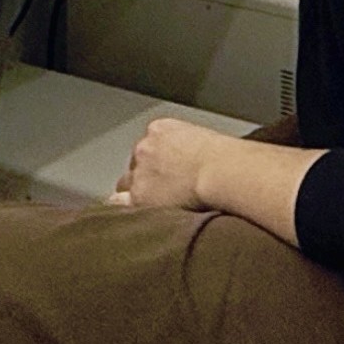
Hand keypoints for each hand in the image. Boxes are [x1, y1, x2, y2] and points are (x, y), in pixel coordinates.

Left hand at [110, 117, 225, 210]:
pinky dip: (125, 207)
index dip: (156, 159)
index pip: (148, 144)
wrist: (220, 171)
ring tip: (152, 203)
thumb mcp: (202, 138)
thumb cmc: (223, 157)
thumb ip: (186, 146)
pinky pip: (119, 203)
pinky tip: (132, 214)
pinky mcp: (138, 196)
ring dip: (137, 191)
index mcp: (160, 129)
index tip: (165, 168)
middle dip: (144, 175)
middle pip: (134, 164)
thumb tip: (189, 160)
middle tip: (161, 188)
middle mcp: (145, 148)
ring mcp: (139, 173)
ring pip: (126, 184)